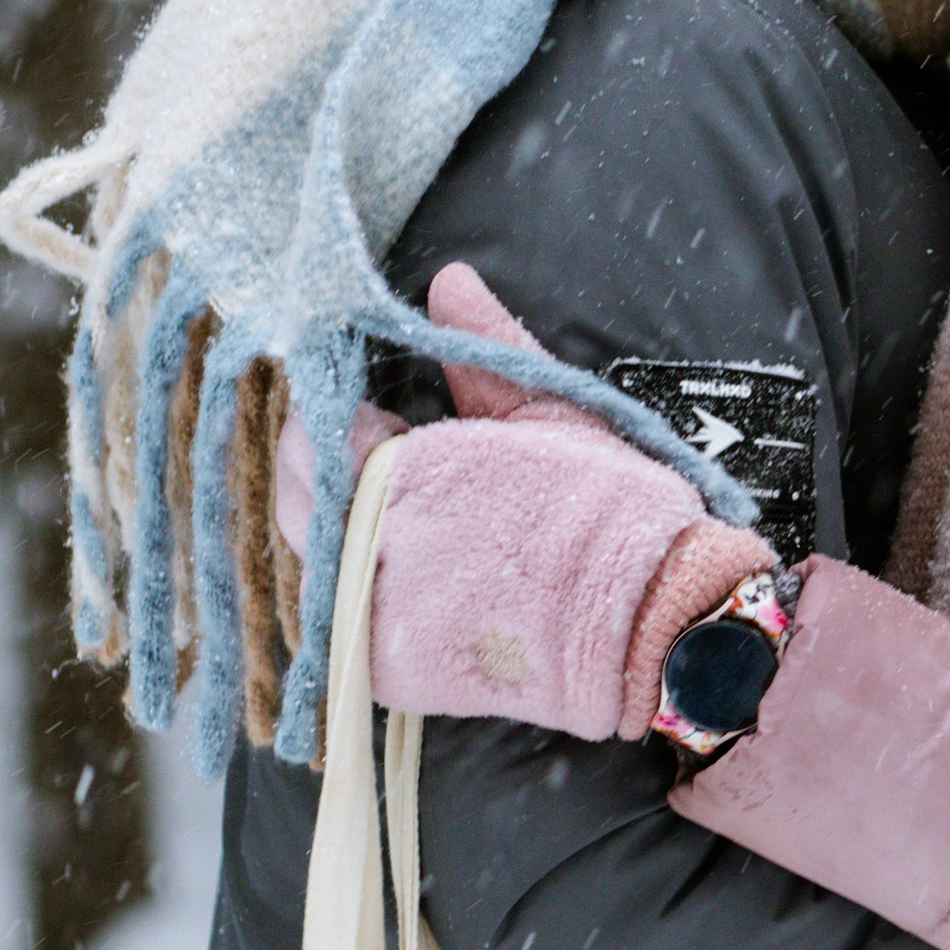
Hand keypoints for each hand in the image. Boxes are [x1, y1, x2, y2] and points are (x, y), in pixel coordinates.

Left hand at [282, 265, 773, 742]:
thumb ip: (484, 346)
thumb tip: (450, 278)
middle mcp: (371, 550)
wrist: (650, 621)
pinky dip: (363, 593)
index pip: (315, 437)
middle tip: (381, 456)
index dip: (332, 415)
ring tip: (407, 517)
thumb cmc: (607, 507)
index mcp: (401, 476)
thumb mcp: (546, 411)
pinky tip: (412, 573)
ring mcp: (375, 618)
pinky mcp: (390, 671)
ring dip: (341, 532)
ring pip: (318, 563)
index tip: (373, 410)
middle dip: (323, 470)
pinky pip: (346, 625)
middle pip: (299, 502)